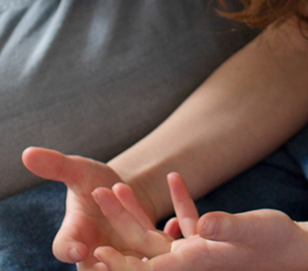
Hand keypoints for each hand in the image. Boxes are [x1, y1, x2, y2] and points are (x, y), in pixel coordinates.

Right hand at [21, 146, 159, 268]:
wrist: (123, 192)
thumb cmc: (94, 182)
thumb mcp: (79, 172)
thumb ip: (57, 166)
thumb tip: (28, 153)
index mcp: (74, 237)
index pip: (64, 248)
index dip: (69, 249)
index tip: (78, 248)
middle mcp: (95, 255)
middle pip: (99, 265)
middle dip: (109, 262)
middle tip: (115, 257)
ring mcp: (121, 257)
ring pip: (130, 261)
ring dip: (140, 254)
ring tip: (150, 243)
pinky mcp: (146, 254)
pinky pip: (156, 251)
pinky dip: (165, 239)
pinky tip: (175, 224)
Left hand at [93, 173, 307, 270]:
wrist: (299, 252)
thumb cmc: (278, 243)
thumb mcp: (253, 231)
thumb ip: (227, 227)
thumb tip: (202, 225)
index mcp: (197, 263)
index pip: (152, 266)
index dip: (122, 262)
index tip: (95, 251)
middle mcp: (193, 260)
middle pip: (146, 246)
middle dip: (119, 224)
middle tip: (98, 195)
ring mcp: (201, 250)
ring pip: (159, 233)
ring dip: (139, 212)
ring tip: (119, 186)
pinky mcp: (211, 239)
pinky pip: (187, 221)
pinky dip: (179, 202)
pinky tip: (175, 177)